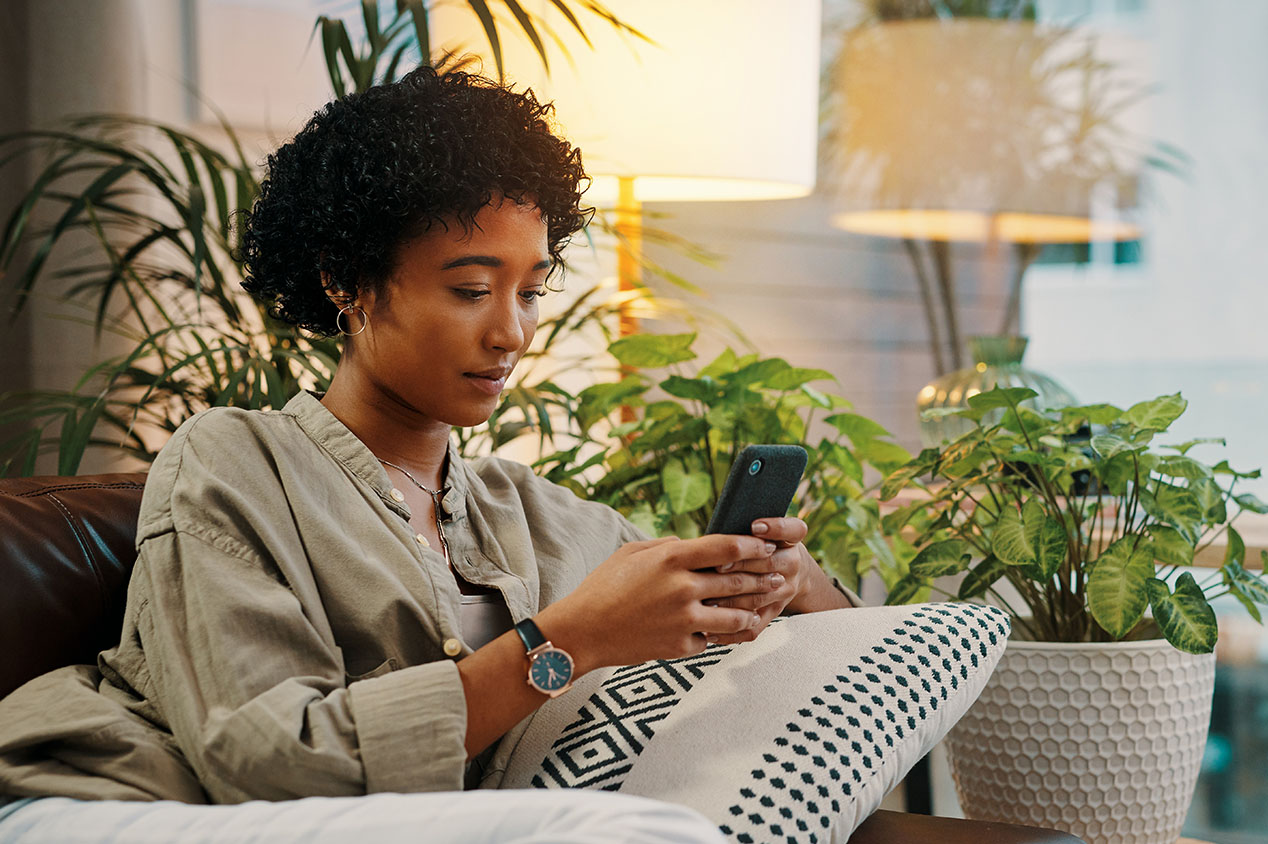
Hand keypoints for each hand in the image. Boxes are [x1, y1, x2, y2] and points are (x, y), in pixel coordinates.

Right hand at [538, 534, 784, 671]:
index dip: (753, 544)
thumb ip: (667, 547)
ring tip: (760, 607)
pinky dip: (714, 635)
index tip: (766, 544)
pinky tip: (723, 631)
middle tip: (778, 575)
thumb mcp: (633, 553)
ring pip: (735, 616)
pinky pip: (710, 639)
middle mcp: (683, 588)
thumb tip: (692, 545)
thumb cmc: (603, 587)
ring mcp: (684, 620)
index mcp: (672, 559)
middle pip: (738, 580)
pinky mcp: (680, 646)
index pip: (727, 546)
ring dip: (751, 610)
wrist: (583, 631)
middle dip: (762, 577)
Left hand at [704, 517, 811, 644]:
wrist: (789, 570)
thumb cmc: (763, 545)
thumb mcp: (762, 530)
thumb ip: (743, 528)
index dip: (776, 527)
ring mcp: (784, 591)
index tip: (755, 525)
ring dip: (732, 601)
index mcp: (791, 540)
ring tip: (707, 601)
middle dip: (742, 565)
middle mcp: (792, 565)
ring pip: (759, 598)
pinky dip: (731, 632)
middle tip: (718, 566)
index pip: (792, 530)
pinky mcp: (773, 613)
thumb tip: (714, 532)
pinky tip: (709, 630)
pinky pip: (754, 627)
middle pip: (770, 564)